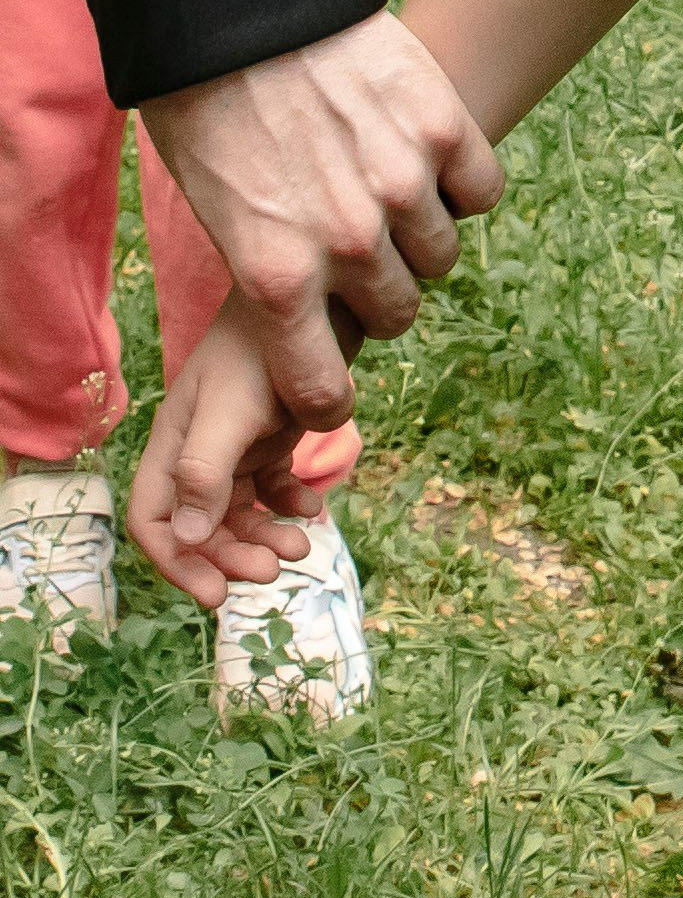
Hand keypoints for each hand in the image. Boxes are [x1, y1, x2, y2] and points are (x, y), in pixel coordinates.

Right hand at [125, 294, 327, 606]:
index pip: (154, 521)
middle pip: (201, 526)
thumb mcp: (228, 414)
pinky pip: (272, 488)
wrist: (311, 301)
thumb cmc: (259, 351)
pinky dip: (289, 504)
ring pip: (239, 513)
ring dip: (264, 537)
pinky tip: (313, 507)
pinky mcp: (268, 438)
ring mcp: (234, 446)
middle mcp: (197, 451)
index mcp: (172, 447)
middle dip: (233, 556)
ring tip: (304, 545)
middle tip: (276, 570)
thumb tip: (185, 540)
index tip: (217, 596)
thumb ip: (203, 474)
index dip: (178, 563)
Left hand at [139, 9, 501, 429]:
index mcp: (277, 276)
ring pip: (441, 254)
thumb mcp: (214, 211)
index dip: (326, 394)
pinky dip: (461, 182)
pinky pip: (480, 190)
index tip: (329, 386)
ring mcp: (403, 184)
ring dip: (419, 233)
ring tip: (387, 191)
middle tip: (356, 252)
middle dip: (378, 291)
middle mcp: (348, 243)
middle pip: (397, 313)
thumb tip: (309, 308)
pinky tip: (428, 157)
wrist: (231, 4)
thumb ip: (271, 269)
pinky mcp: (442, 127)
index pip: (323, 388)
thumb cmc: (204, 105)